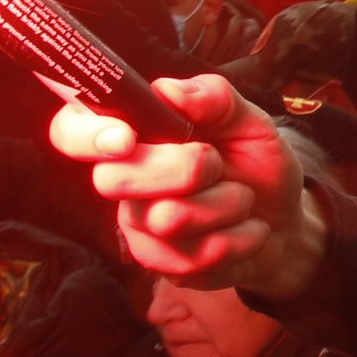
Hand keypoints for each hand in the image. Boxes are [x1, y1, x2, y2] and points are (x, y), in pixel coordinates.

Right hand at [48, 74, 326, 296]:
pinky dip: (240, 238)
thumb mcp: (248, 120)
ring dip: (227, 203)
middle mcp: (124, 182)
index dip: (86, 135)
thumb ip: (214, 98)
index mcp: (134, 136)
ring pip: (167, 219)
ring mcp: (139, 228)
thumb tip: (170, 90)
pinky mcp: (163, 266)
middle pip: (116, 179)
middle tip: (217, 163)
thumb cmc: (255, 164)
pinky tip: (248, 230)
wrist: (286, 219)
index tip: (127, 138)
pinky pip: (195, 257)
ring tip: (241, 198)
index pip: (70, 132)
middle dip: (186, 167)